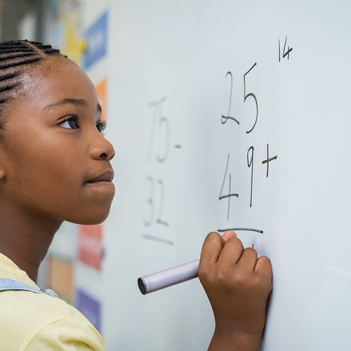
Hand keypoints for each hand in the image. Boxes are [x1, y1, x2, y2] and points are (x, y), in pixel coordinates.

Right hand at [198, 231, 271, 350]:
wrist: (237, 326)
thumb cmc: (225, 301)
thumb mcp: (211, 276)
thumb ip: (217, 253)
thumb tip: (230, 234)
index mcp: (206, 270)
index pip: (213, 238)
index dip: (220, 244)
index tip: (224, 253)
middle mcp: (222, 272)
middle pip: (234, 241)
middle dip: (237, 252)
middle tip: (236, 269)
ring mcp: (242, 277)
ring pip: (250, 251)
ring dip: (250, 262)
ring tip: (245, 278)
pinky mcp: (260, 281)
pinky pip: (264, 260)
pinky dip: (262, 268)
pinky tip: (255, 281)